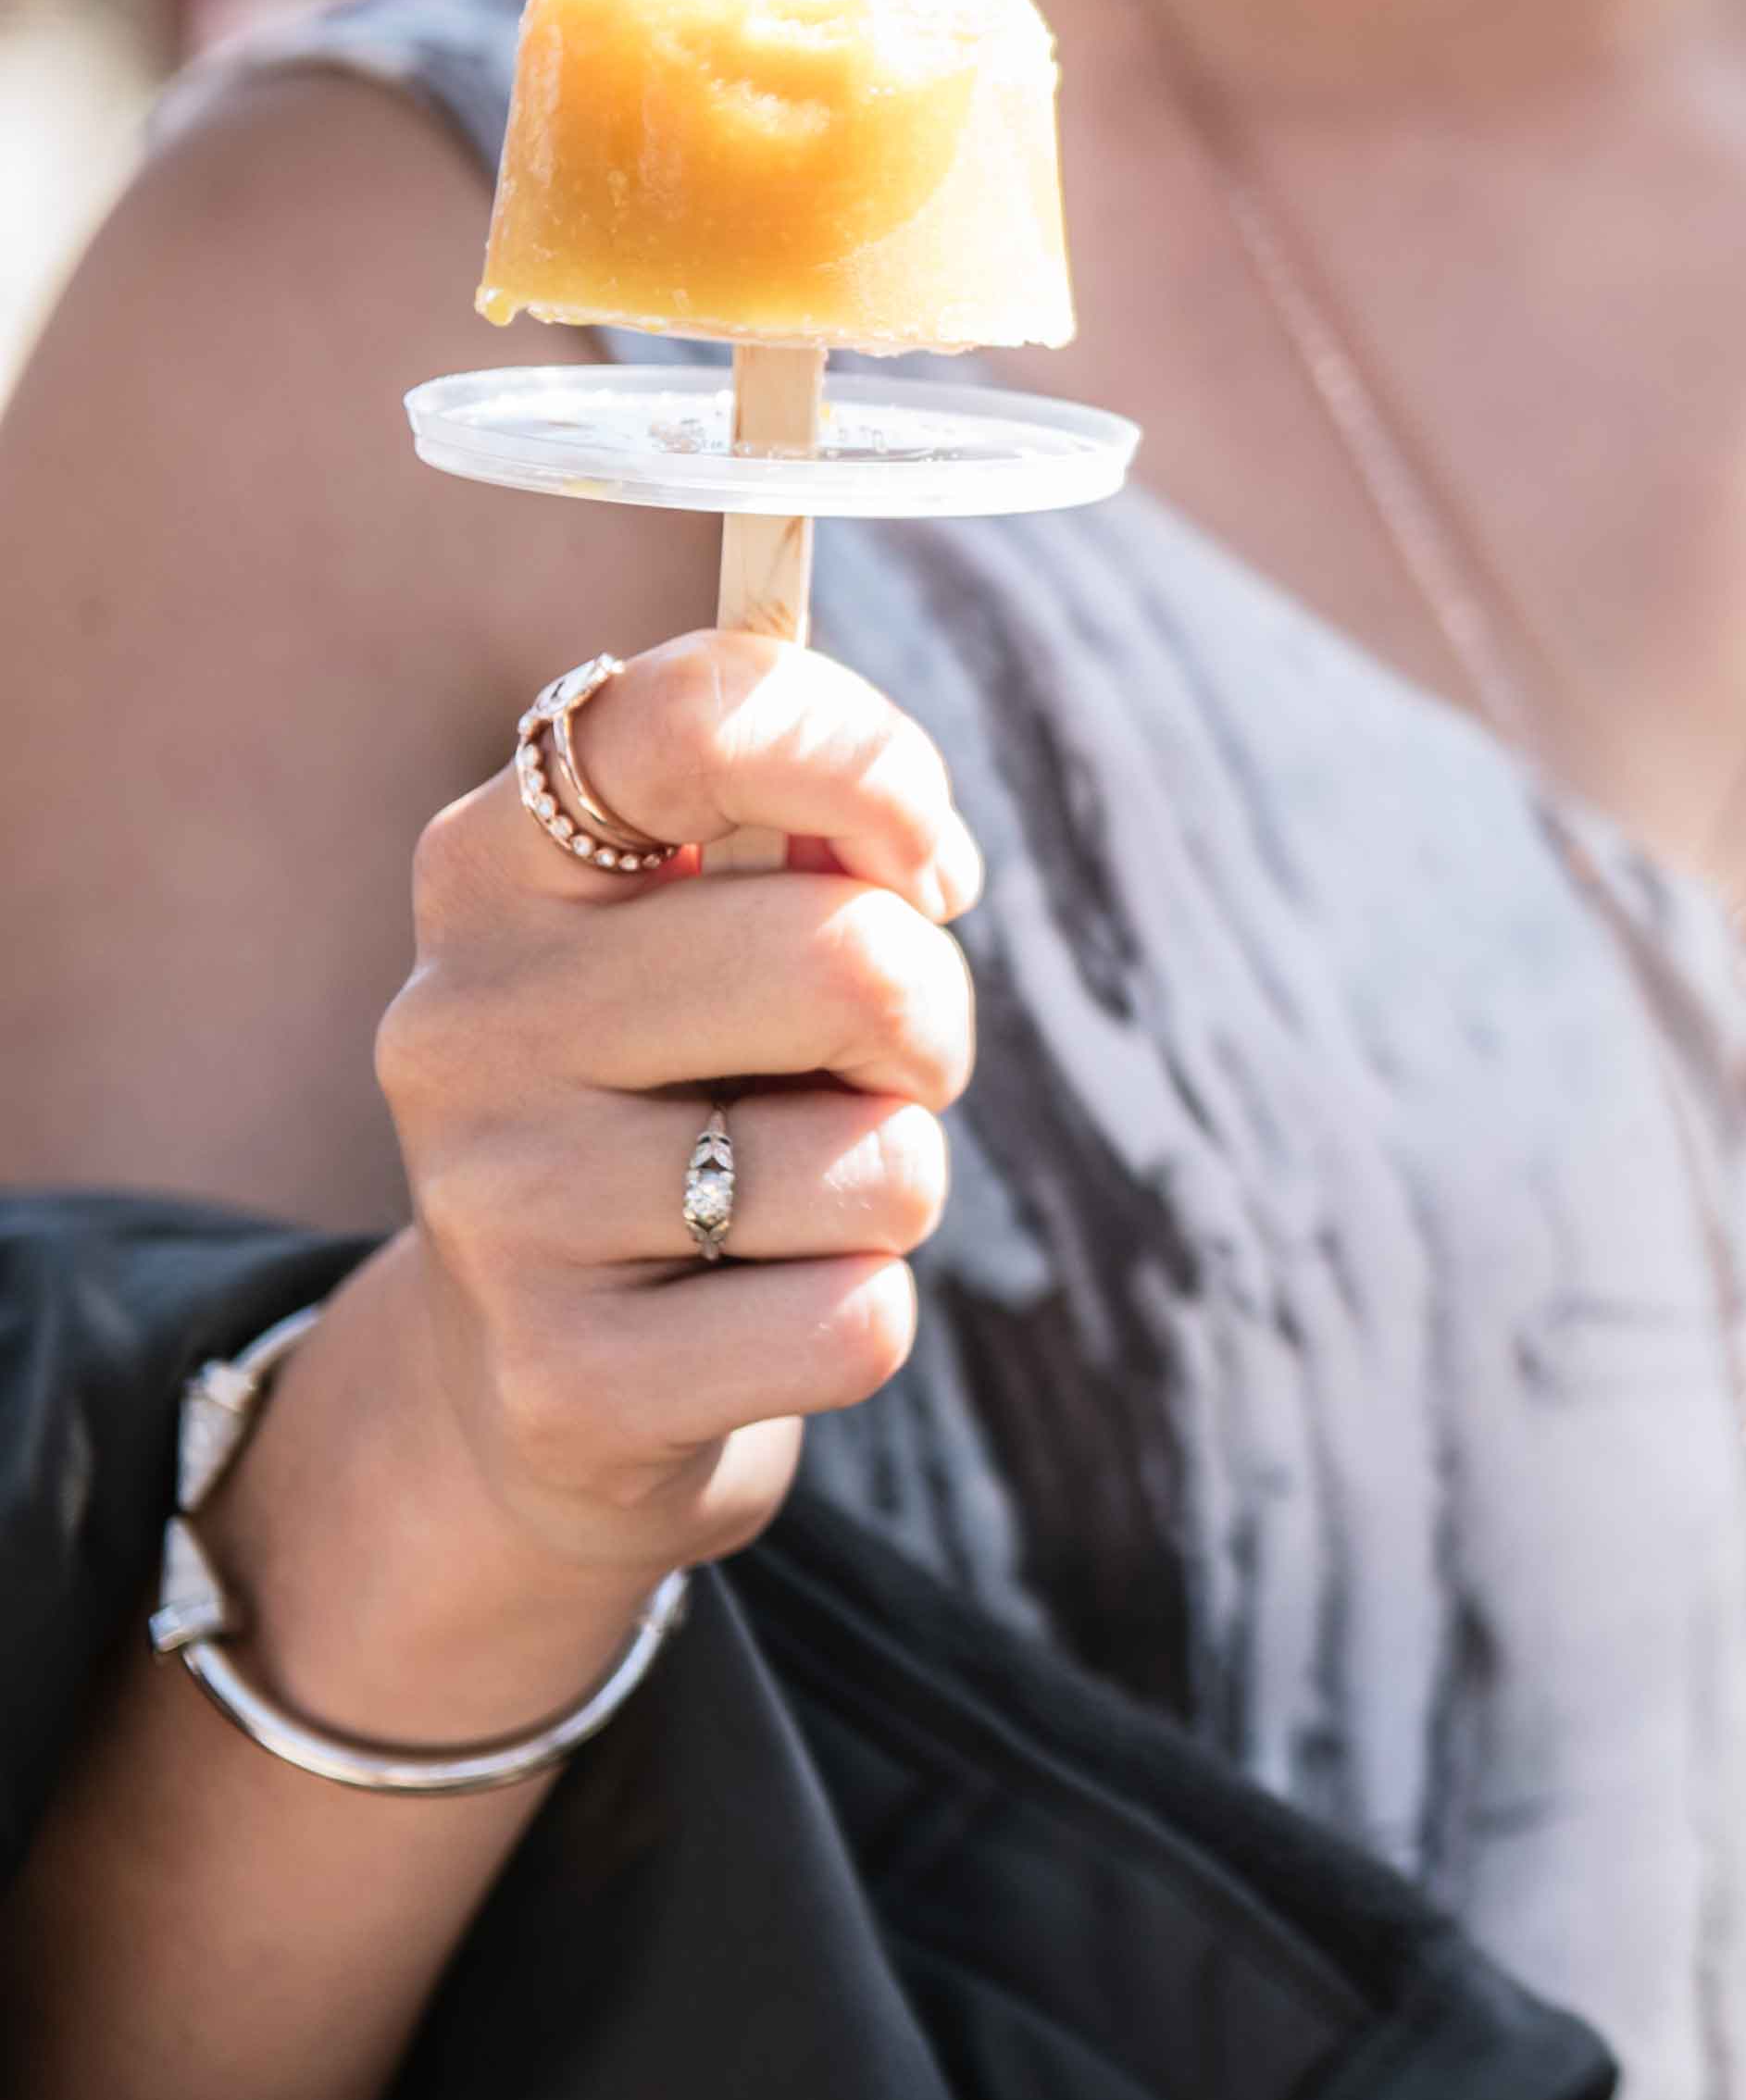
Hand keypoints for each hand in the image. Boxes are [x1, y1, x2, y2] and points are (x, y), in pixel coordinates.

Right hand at [240, 635, 983, 1698]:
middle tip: (867, 1065)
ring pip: (881, 1158)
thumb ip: (815, 824)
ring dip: (894, 1177)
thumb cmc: (695, 1085)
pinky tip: (749, 1316)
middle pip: (850, 957)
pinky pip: (855, 1321)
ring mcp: (495, 1205)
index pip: (695, 718)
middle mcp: (463, 1019)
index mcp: (499, 864)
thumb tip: (914, 848)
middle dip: (928, 1019)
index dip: (866, 760)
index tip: (919, 850)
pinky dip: (855, 1316)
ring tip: (784, 1196)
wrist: (549, 1371)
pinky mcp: (563, 1381)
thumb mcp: (726, 923)